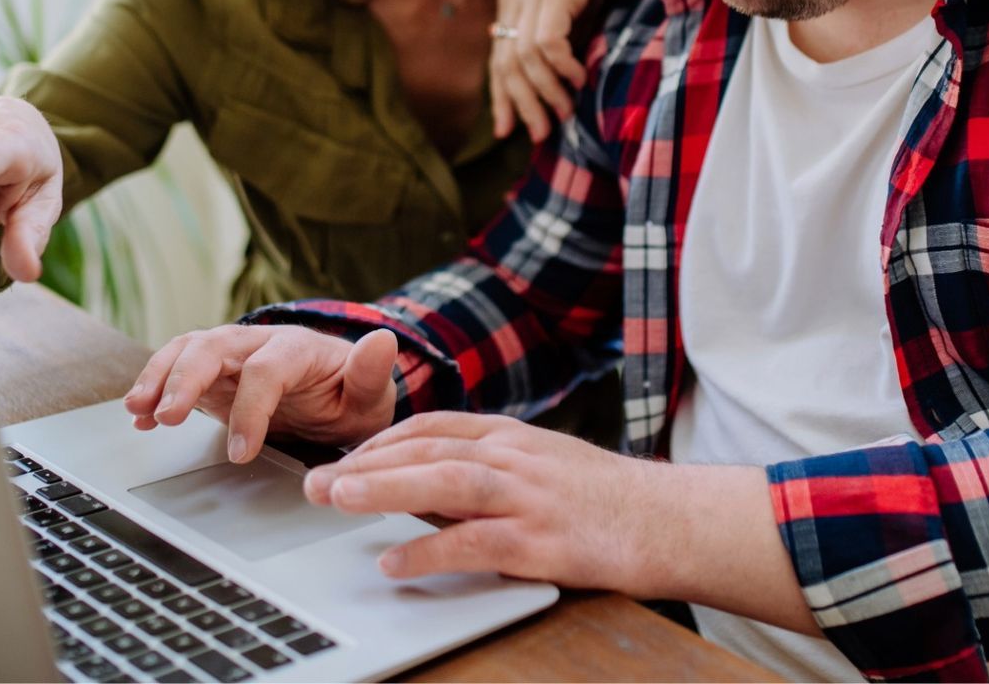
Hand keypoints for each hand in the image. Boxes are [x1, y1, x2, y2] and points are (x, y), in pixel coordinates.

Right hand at [123, 326, 398, 462]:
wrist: (339, 394)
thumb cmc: (352, 395)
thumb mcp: (370, 393)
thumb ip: (371, 372)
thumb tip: (384, 341)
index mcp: (297, 347)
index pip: (265, 370)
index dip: (250, 408)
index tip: (241, 452)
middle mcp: (257, 344)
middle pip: (213, 346)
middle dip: (185, 378)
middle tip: (165, 416)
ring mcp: (232, 357)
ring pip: (188, 351)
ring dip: (159, 376)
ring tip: (137, 409)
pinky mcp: (214, 376)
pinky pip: (178, 372)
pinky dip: (155, 390)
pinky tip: (140, 419)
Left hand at [302, 412, 651, 589]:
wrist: (673, 521)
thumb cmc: (609, 500)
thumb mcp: (547, 464)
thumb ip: (495, 466)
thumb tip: (433, 482)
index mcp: (515, 437)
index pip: (435, 425)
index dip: (383, 440)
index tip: (345, 456)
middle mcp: (516, 457)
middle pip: (428, 447)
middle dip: (365, 462)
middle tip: (315, 480)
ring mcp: (530, 496)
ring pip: (444, 480)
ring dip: (383, 487)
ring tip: (336, 500)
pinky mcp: (542, 541)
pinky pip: (473, 542)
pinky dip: (428, 550)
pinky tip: (393, 562)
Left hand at [489, 0, 653, 141]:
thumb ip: (554, 27)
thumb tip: (549, 67)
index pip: (498, 58)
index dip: (502, 97)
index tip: (510, 129)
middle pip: (506, 64)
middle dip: (521, 104)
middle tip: (541, 133)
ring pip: (524, 59)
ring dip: (545, 91)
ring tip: (565, 111)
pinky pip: (547, 43)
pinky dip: (560, 66)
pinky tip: (578, 78)